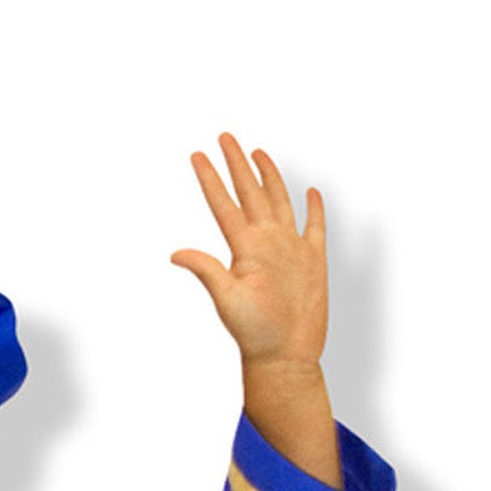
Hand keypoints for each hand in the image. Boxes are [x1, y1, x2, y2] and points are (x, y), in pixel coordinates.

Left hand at [172, 134, 340, 486]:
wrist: (286, 353)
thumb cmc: (255, 333)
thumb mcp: (228, 299)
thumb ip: (206, 271)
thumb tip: (174, 253)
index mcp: (245, 247)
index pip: (224, 204)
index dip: (210, 178)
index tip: (197, 154)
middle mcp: (266, 242)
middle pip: (250, 192)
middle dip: (237, 165)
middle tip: (224, 136)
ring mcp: (290, 248)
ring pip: (279, 201)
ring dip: (268, 176)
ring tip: (257, 153)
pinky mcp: (313, 260)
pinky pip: (315, 226)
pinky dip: (315, 208)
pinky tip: (310, 192)